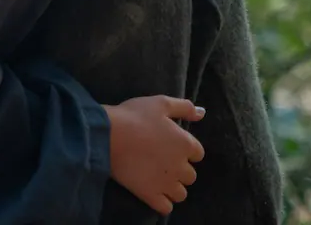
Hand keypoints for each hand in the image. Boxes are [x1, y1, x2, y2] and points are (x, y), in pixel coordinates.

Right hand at [104, 96, 205, 215]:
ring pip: (180, 194)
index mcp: (185, 144)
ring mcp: (166, 183)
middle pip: (190, 175)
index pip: (198, 153)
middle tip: (162, 161)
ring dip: (173, 187)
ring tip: (158, 178)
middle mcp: (180, 167)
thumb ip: (184, 107)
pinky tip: (153, 192)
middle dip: (179, 169)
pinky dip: (162, 202)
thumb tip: (202, 112)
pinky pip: (166, 207)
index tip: (170, 144)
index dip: (185, 149)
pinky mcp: (151, 195)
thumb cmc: (134, 116)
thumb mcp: (160, 103)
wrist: (108, 135)